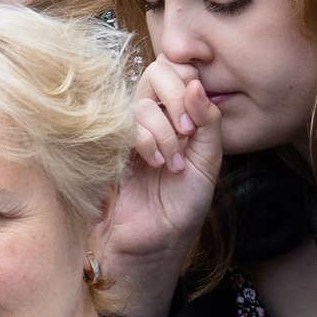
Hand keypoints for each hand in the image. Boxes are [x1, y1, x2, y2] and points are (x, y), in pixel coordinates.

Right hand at [101, 60, 222, 310]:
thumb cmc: (180, 209)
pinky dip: (145, 141)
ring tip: (171, 164)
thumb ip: (208, 124)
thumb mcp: (207, 164)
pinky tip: (154, 165)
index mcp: (177, 117)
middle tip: (187, 132)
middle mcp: (151, 118)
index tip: (197, 115)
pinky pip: (124, 126)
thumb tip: (196, 84)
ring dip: (164, 132)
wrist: (152, 245)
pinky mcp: (108, 148)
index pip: (178, 71)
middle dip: (176, 98)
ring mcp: (127, 132)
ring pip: (142, 103)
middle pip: (156, 73)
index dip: (188, 81)